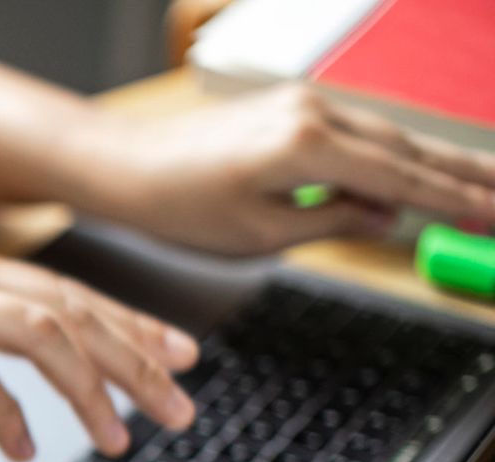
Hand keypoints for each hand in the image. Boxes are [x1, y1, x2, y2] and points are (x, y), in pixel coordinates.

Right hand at [0, 218, 199, 461]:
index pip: (69, 290)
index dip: (131, 325)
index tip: (178, 358)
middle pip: (71, 312)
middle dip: (135, 363)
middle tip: (178, 411)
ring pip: (37, 336)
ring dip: (88, 389)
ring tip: (116, 440)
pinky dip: (4, 413)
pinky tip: (19, 449)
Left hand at [78, 85, 494, 255]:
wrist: (128, 165)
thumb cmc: (179, 205)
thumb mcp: (260, 234)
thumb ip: (333, 222)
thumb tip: (389, 216)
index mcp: (308, 148)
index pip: (402, 179)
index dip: (455, 199)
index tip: (491, 215)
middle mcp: (315, 113)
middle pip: (409, 148)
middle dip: (464, 174)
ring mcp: (305, 103)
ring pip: (388, 136)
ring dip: (435, 161)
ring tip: (481, 184)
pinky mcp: (294, 105)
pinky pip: (358, 132)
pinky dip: (393, 153)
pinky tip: (418, 171)